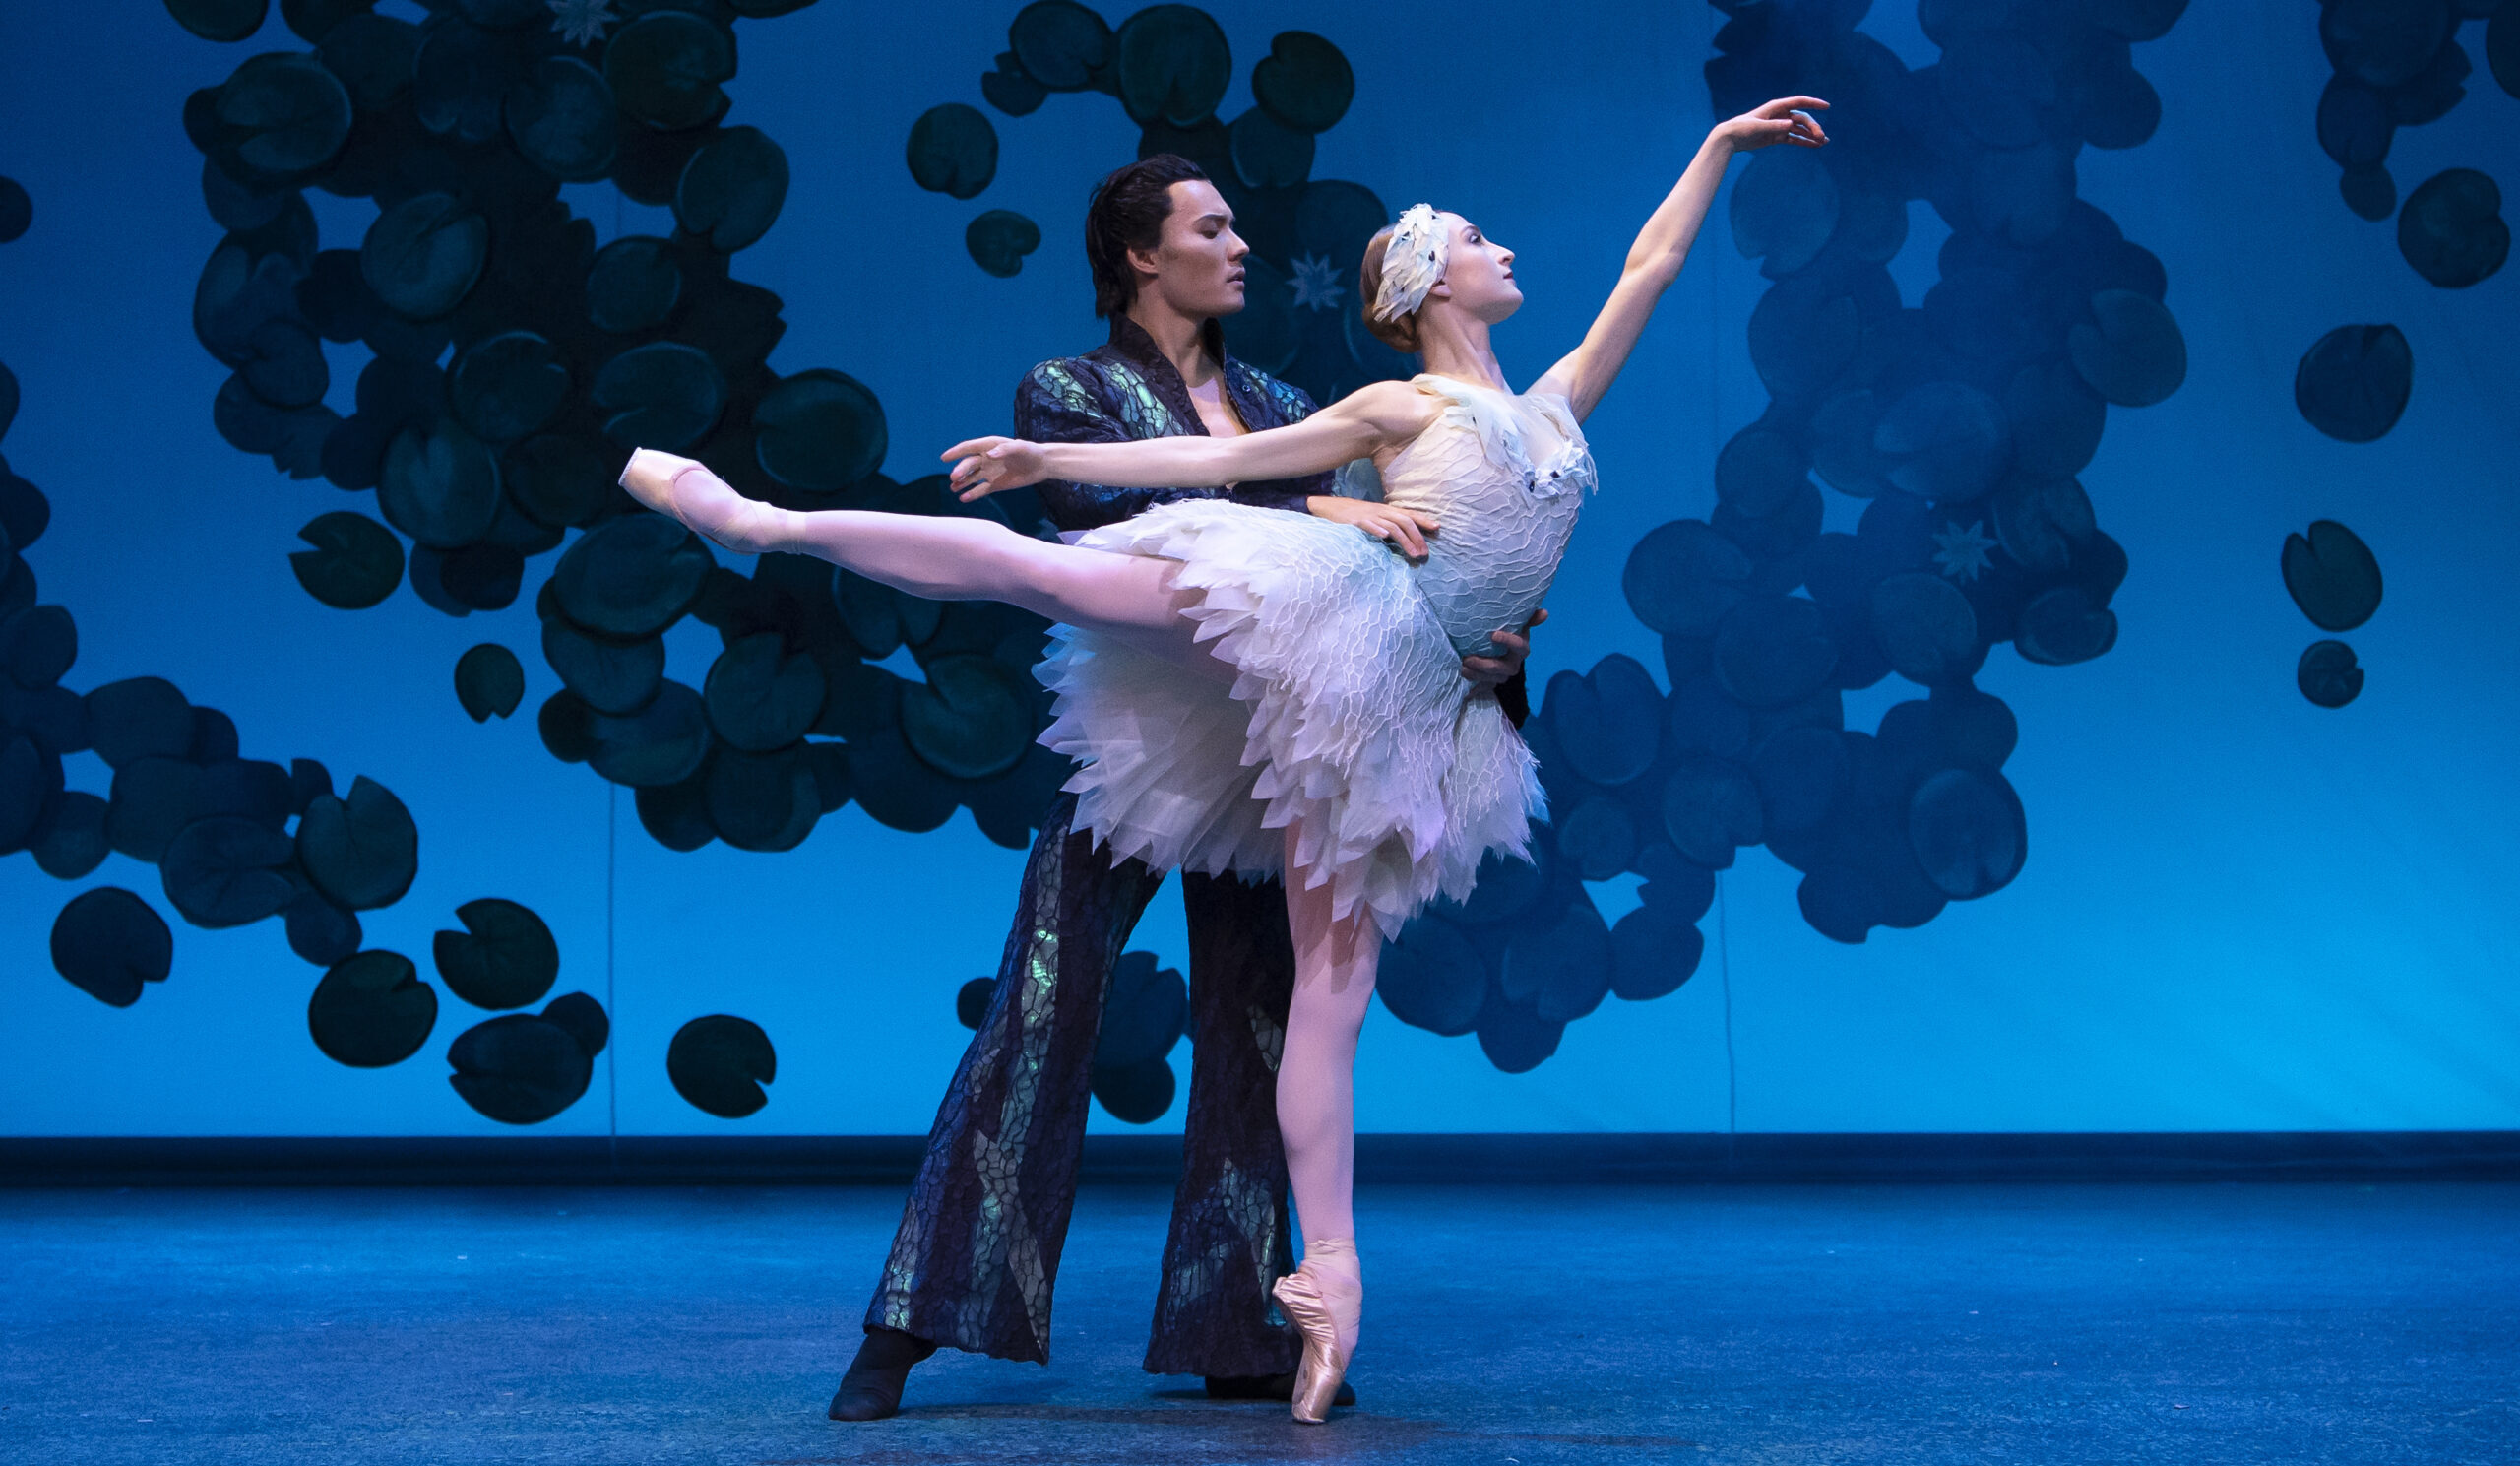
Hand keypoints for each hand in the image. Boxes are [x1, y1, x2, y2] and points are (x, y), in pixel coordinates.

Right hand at [943, 437, 1051, 499]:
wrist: (1041, 465)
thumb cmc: (1030, 451)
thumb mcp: (1019, 447)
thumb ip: (1004, 450)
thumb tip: (989, 455)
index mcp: (988, 446)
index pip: (968, 448)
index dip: (956, 452)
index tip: (944, 458)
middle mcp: (986, 459)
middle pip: (968, 465)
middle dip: (960, 471)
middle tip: (953, 478)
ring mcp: (989, 472)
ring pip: (971, 478)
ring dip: (961, 483)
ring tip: (953, 488)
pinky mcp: (995, 484)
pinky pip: (981, 490)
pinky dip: (972, 494)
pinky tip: (963, 498)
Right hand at [1306, 495, 1439, 560]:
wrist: (1329, 507)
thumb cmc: (1354, 515)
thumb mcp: (1374, 517)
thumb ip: (1388, 524)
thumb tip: (1403, 536)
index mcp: (1386, 510)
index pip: (1408, 514)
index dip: (1423, 520)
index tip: (1437, 528)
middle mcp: (1381, 511)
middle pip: (1404, 521)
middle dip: (1417, 537)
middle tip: (1424, 553)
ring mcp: (1369, 516)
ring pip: (1391, 526)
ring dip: (1404, 540)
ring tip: (1413, 553)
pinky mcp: (1355, 521)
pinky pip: (1368, 524)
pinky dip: (1377, 529)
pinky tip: (1384, 536)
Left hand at [1461, 608, 1545, 686]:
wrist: (1489, 647)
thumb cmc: (1502, 632)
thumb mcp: (1513, 624)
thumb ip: (1527, 618)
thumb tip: (1544, 613)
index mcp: (1520, 648)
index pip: (1521, 647)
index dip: (1509, 641)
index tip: (1494, 635)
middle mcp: (1513, 664)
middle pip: (1504, 669)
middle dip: (1486, 665)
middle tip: (1468, 658)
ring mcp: (1501, 676)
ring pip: (1492, 680)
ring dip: (1476, 675)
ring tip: (1462, 667)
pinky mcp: (1490, 684)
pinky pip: (1483, 688)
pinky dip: (1473, 685)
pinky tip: (1463, 678)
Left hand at [1716, 96, 1828, 152]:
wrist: (1731, 138)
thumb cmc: (1742, 129)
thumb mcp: (1758, 127)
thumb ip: (1774, 126)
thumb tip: (1790, 124)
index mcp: (1777, 107)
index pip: (1799, 102)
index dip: (1813, 104)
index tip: (1826, 106)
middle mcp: (1780, 115)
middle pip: (1802, 119)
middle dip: (1813, 128)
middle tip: (1821, 137)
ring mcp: (1779, 126)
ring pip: (1800, 130)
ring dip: (1811, 136)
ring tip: (1823, 142)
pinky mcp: (1777, 137)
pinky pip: (1794, 139)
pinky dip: (1803, 142)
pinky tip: (1814, 146)